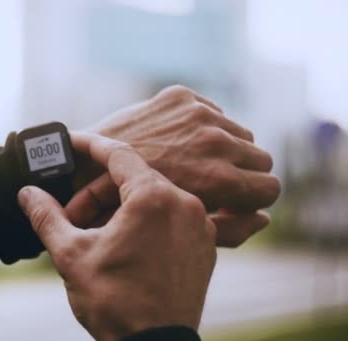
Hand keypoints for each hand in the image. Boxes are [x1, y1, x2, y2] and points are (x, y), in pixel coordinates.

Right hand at [18, 134, 215, 340]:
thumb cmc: (114, 301)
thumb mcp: (70, 254)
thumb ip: (47, 216)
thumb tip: (27, 193)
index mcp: (154, 198)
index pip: (119, 153)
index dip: (90, 145)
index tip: (72, 142)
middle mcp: (185, 204)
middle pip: (133, 179)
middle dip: (97, 194)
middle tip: (71, 219)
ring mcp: (200, 226)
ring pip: (152, 199)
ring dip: (119, 209)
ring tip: (94, 237)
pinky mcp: (205, 247)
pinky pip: (171, 219)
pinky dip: (144, 222)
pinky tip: (122, 245)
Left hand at [80, 85, 280, 246]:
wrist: (84, 165)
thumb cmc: (130, 207)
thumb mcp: (182, 228)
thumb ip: (232, 230)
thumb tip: (266, 219)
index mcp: (219, 177)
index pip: (271, 188)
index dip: (252, 198)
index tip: (234, 201)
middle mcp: (215, 141)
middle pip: (261, 158)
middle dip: (243, 173)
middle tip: (215, 184)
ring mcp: (198, 113)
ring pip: (241, 133)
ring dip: (226, 148)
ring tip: (195, 163)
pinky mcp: (181, 96)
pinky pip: (215, 111)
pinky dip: (204, 126)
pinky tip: (178, 142)